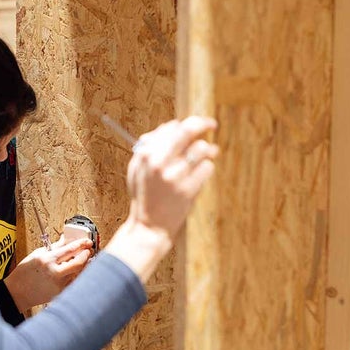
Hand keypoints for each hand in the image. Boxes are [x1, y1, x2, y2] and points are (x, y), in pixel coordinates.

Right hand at [5, 235, 93, 311]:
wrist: (17, 292)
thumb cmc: (24, 274)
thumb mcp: (37, 255)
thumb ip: (53, 248)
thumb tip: (65, 240)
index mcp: (47, 260)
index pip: (69, 250)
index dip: (81, 244)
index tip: (87, 242)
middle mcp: (54, 272)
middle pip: (79, 262)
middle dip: (86, 255)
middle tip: (88, 250)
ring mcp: (58, 284)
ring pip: (79, 273)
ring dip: (84, 265)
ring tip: (85, 260)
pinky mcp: (60, 292)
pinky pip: (74, 282)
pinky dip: (78, 275)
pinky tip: (77, 271)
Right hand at [105, 116, 218, 281]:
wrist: (149, 226)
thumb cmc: (144, 195)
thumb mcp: (138, 168)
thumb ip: (150, 145)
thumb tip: (170, 126)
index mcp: (146, 155)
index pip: (170, 127)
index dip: (184, 123)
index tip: (193, 125)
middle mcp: (160, 163)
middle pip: (187, 131)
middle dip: (202, 124)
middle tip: (211, 124)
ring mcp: (175, 176)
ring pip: (201, 148)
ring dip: (207, 150)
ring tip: (209, 153)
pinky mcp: (189, 189)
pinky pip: (207, 167)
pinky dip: (206, 168)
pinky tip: (200, 173)